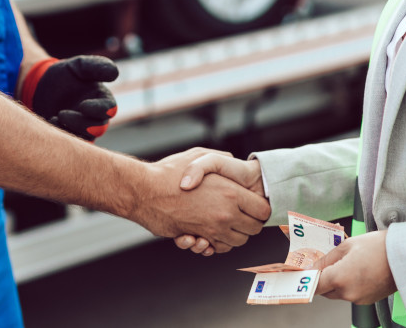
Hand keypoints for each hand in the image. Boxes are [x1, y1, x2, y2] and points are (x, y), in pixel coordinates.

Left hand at [19, 55, 118, 140]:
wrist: (43, 86)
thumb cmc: (66, 74)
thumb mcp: (80, 65)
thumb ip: (97, 67)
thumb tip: (115, 73)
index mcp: (103, 100)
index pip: (109, 109)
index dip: (98, 109)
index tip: (82, 105)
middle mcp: (96, 117)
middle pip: (98, 129)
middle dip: (81, 124)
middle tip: (62, 113)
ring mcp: (83, 129)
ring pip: (84, 139)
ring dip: (69, 130)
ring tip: (55, 117)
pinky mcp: (69, 137)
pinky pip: (69, 144)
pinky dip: (59, 135)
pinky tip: (50, 121)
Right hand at [132, 148, 269, 252]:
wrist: (143, 192)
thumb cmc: (168, 173)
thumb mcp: (199, 156)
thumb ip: (221, 158)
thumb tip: (232, 160)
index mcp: (231, 193)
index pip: (263, 210)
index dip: (261, 209)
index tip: (254, 206)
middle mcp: (225, 214)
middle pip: (254, 229)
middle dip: (250, 224)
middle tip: (241, 215)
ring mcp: (212, 229)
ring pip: (237, 241)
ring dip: (233, 235)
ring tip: (223, 222)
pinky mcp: (197, 238)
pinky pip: (217, 248)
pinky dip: (216, 244)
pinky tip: (208, 230)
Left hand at [314, 231, 396, 304]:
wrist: (405, 256)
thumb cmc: (379, 247)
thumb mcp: (347, 245)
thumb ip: (327, 258)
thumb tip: (313, 267)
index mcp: (340, 278)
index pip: (314, 285)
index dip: (308, 279)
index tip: (306, 273)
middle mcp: (348, 293)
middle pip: (326, 290)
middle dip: (325, 278)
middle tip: (331, 262)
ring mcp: (359, 299)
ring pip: (339, 293)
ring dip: (339, 282)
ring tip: (351, 264)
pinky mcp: (368, 301)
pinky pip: (352, 294)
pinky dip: (352, 285)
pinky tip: (361, 271)